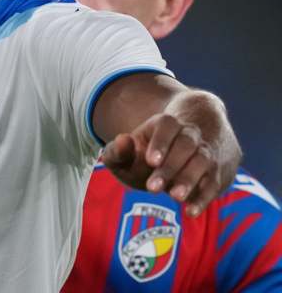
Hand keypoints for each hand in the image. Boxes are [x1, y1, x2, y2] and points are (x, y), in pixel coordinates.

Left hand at [102, 113, 231, 216]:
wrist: (187, 153)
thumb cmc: (148, 156)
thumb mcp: (129, 151)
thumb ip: (119, 150)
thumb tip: (123, 140)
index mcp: (167, 124)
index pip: (167, 126)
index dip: (160, 142)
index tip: (151, 161)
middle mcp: (191, 135)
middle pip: (185, 145)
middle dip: (170, 167)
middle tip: (151, 188)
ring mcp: (207, 154)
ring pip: (203, 162)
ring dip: (189, 179)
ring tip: (174, 197)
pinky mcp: (218, 174)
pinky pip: (214, 184)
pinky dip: (203, 198)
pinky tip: (190, 211)